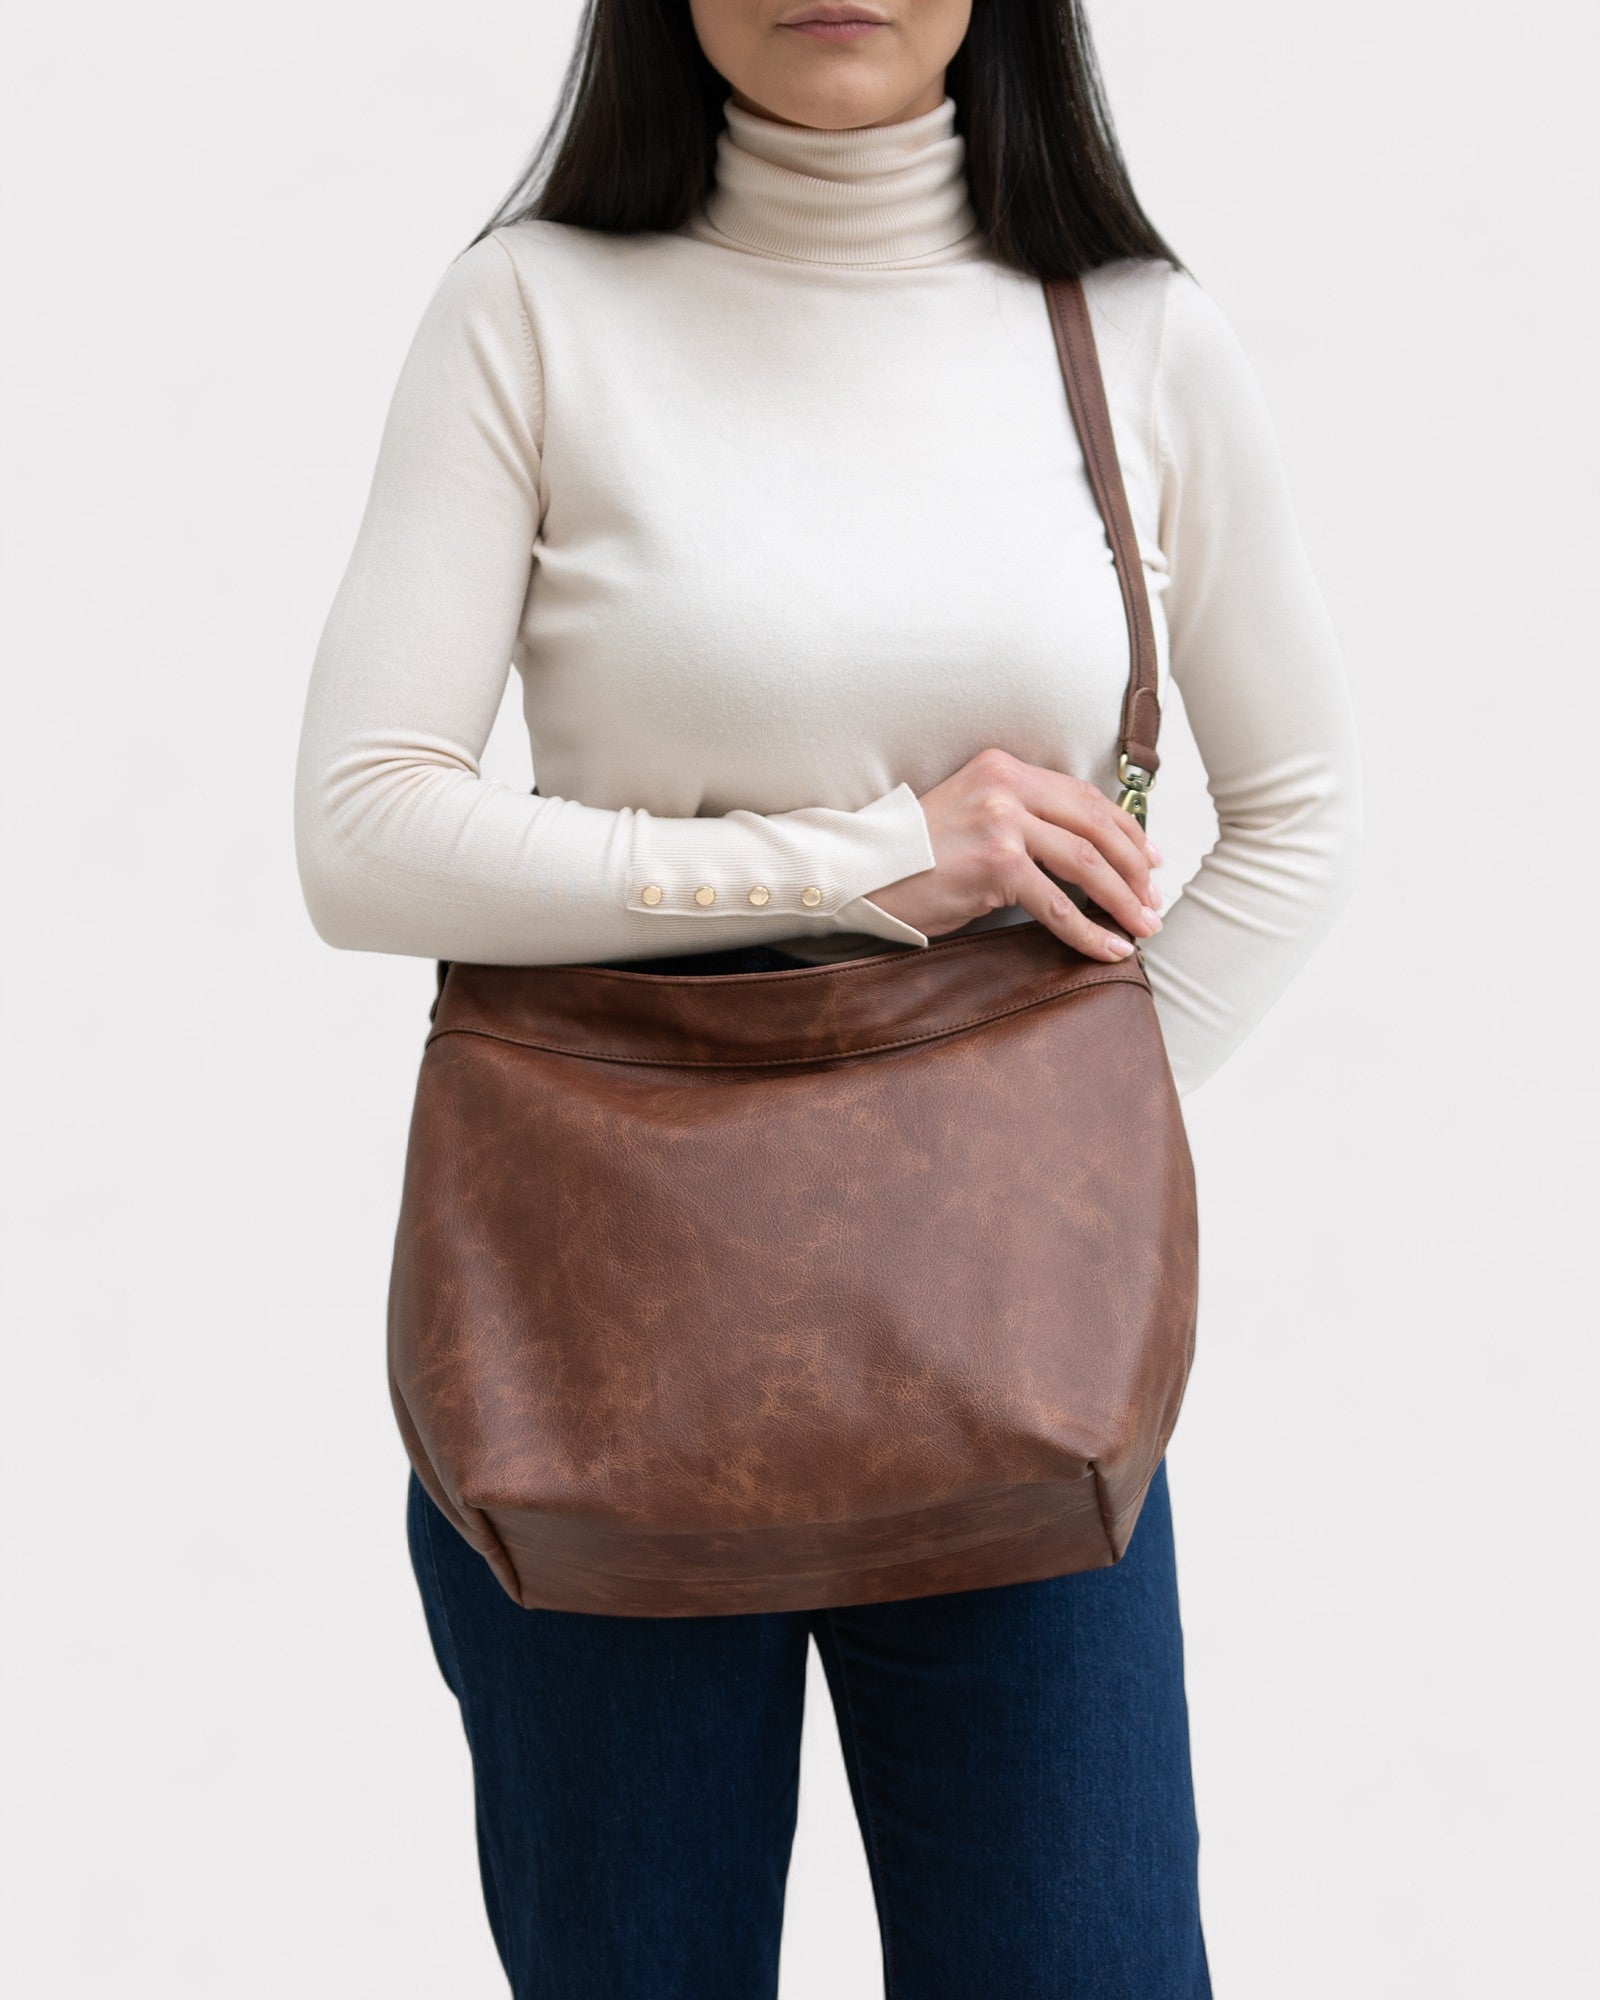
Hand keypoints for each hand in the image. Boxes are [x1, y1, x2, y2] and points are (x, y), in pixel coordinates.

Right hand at [866, 747, 1163, 962]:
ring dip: (1122, 899)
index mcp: (1005, 768)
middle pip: (1094, 825)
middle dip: (1134, 867)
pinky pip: (1057, 904)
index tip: (1150, 859)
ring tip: (1143, 926)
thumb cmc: (914, 855)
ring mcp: (1002, 822)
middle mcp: (1007, 786)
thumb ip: (1018, 817)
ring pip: (1085, 863)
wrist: (864, 872)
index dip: (1126, 830)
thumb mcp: (971, 813)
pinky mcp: (996, 863)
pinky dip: (1089, 931)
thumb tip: (1079, 853)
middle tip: (1153, 900)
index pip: (1083, 796)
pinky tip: (1109, 948)